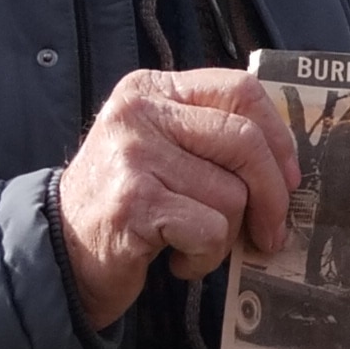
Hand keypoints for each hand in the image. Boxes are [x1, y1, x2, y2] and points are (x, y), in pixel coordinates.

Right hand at [57, 68, 301, 328]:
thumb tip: (289, 166)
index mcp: (152, 88)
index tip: (290, 176)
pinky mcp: (134, 203)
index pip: (239, 89)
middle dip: (272, 195)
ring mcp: (133, 156)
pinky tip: (177, 259)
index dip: (277, 135)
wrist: (59, 252)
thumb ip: (210, 139)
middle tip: (270, 231)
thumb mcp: (161, 151)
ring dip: (225, 235)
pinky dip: (204, 257)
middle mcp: (139, 113)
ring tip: (192, 243)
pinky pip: (210, 230)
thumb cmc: (126, 205)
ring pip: (231, 194)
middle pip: (244, 142)